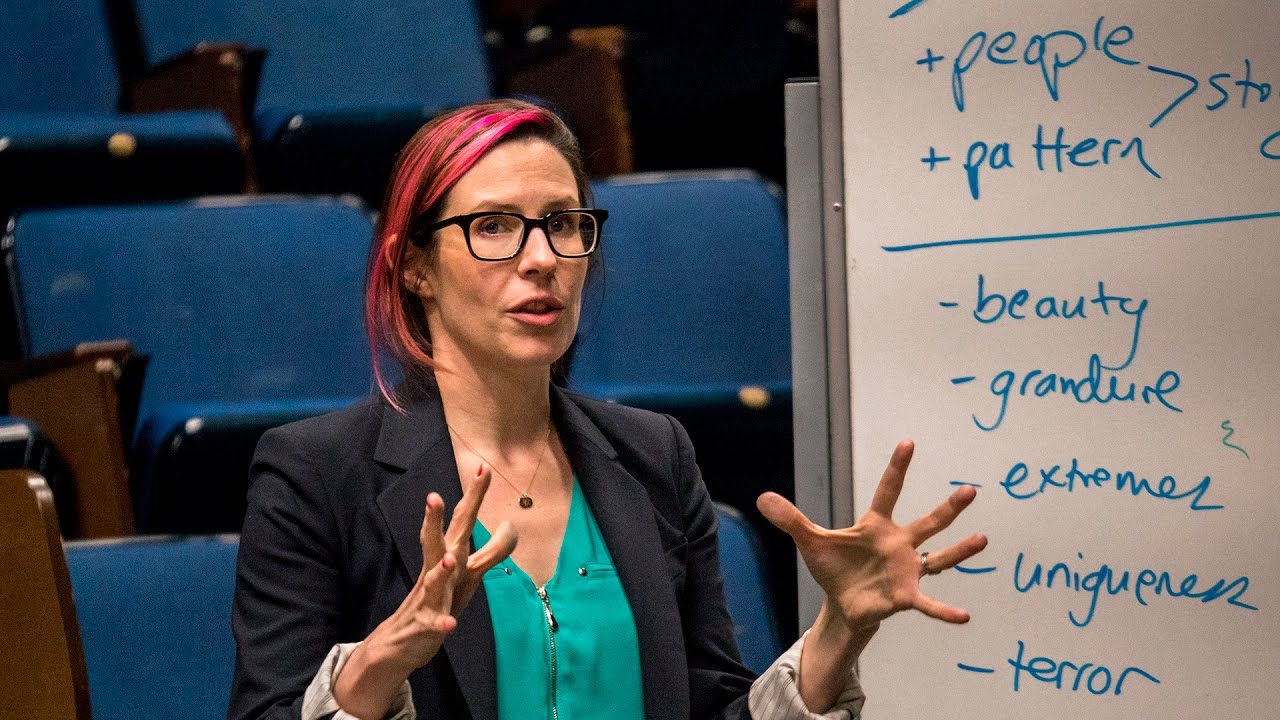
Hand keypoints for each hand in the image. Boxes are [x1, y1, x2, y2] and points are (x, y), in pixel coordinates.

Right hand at [334, 466, 516, 716]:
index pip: (462, 521)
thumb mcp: (470, 574)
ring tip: (449, 560)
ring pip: (432, 581)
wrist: (401, 642)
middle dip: (437, 519)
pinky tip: (450, 625)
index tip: (482, 468)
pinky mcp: (427, 625)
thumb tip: (511, 525)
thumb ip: (492, 551)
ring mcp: (429, 598)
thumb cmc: (439, 600)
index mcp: (447, 556)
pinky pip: (434, 624)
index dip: (472, 497)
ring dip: (440, 571)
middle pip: (441, 541)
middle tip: (432, 495)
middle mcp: (436, 571)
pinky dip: (441, 624)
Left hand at [759, 439, 986, 630]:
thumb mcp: (810, 542)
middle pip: (928, 522)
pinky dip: (945, 610)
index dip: (897, 468)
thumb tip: (761, 498)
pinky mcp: (905, 597)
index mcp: (876, 525)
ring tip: (982, 538)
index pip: (888, 491)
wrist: (843, 604)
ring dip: (960, 550)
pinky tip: (964, 617)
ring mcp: (906, 570)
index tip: (908, 443)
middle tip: (970, 490)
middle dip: (948, 508)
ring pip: (939, 558)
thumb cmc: (834, 568)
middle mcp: (898, 544)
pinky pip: (929, 603)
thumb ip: (790, 520)